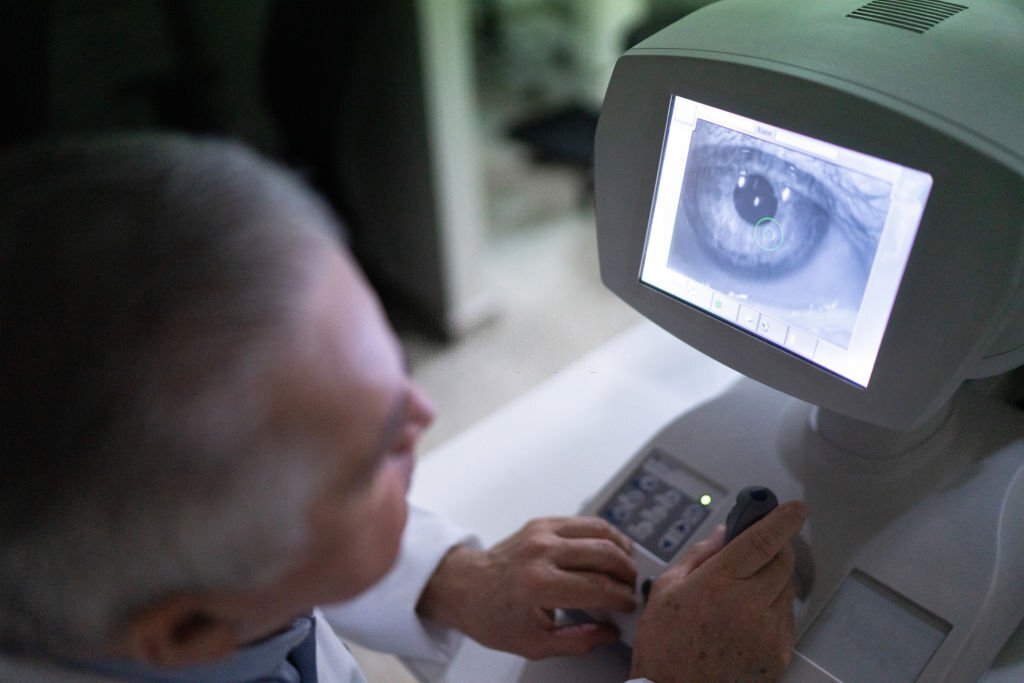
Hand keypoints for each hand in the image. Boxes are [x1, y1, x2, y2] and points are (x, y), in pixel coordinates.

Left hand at [416, 516, 637, 658]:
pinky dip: (602, 532)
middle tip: (631, 586)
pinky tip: (609, 546)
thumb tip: (608, 633)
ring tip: (627, 565)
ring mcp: (541, 533)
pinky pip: (581, 521)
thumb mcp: (534, 643)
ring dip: (620, 547)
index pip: (598, 587)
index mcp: (539, 585)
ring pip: (598, 530)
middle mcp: (541, 552)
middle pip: (604, 554)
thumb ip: (577, 641)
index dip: (621, 598)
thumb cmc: (492, 615)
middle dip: (626, 572)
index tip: (629, 605)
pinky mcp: (540, 523)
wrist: (464, 587)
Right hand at [630, 501, 806, 682]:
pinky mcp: (778, 654)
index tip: (794, 508)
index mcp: (718, 585)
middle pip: (782, 562)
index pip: (762, 542)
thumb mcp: (668, 587)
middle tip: (755, 549)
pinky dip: (774, 609)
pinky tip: (747, 617)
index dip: (781, 520)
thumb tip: (726, 533)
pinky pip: (787, 618)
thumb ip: (701, 554)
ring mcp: (768, 633)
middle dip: (774, 548)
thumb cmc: (664, 645)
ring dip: (772, 580)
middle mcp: (749, 608)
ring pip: (787, 589)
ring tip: (741, 594)